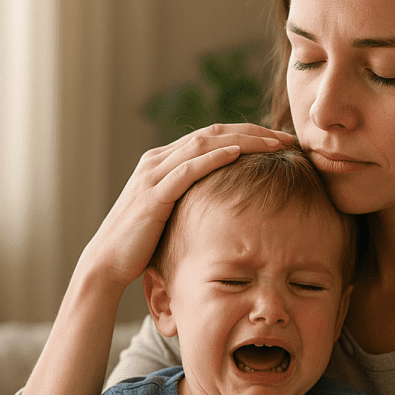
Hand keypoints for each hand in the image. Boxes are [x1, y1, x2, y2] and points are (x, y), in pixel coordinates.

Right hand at [81, 124, 293, 290]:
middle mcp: (158, 160)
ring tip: (274, 143)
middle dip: (253, 132)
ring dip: (242, 140)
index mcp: (164, 161)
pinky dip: (213, 157)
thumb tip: (226, 200)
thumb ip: (192, 198)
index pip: (212, 137)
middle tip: (286, 137)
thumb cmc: (143, 243)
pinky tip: (238, 153)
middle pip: (213, 133)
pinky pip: (187, 169)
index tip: (279, 141)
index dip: (247, 134)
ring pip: (204, 144)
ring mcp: (153, 174)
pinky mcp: (153, 194)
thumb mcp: (173, 213)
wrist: (108, 263)